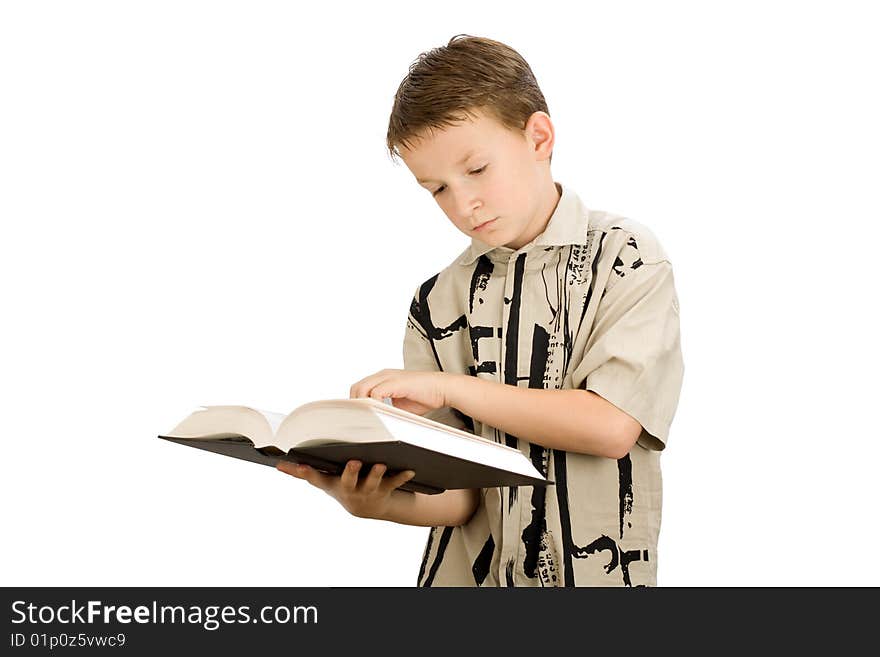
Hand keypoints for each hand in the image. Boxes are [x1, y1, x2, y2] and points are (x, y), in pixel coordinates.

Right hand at [276, 459, 415, 519]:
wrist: (370, 507)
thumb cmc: (344, 486)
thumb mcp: (324, 481)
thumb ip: (303, 472)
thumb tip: (278, 464)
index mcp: (332, 484)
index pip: (314, 478)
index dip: (304, 473)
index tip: (295, 464)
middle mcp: (349, 490)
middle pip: (347, 482)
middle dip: (349, 473)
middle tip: (351, 462)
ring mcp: (367, 491)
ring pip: (372, 483)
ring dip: (376, 474)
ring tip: (379, 463)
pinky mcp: (384, 490)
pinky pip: (394, 483)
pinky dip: (402, 476)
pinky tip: (410, 469)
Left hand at [349, 368, 449, 415]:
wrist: (443, 388)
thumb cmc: (425, 395)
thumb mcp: (400, 405)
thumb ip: (386, 409)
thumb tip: (375, 422)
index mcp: (383, 378)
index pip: (360, 388)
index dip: (357, 402)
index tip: (358, 416)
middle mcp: (383, 375)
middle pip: (356, 388)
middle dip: (356, 404)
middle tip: (361, 418)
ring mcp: (388, 377)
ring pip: (362, 389)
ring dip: (363, 405)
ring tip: (368, 418)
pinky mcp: (395, 382)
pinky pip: (375, 393)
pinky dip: (374, 404)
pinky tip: (379, 414)